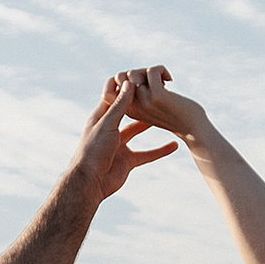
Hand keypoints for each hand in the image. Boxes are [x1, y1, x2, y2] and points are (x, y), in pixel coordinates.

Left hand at [77, 70, 181, 201]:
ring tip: (167, 115)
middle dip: (142, 104)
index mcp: (102, 118)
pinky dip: (160, 150)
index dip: (127, 89)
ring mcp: (120, 146)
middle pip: (128, 112)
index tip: (143, 80)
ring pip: (138, 131)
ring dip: (151, 124)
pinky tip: (175, 146)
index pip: (115, 98)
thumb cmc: (93, 151)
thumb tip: (129, 84)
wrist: (89, 183)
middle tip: (158, 94)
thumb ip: (120, 105)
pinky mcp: (128, 161)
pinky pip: (147, 154)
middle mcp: (110, 129)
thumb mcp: (108, 124)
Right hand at [118, 65, 212, 146]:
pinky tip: (170, 80)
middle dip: (138, 72)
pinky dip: (161, 69)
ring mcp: (144, 102)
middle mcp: (133, 108)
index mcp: (129, 110)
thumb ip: (139, 93)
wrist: (195, 130)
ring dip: (150, 71)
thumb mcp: (151, 104)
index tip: (145, 83)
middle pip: (122, 76)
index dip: (126, 77)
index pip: (113, 85)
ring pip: (133, 72)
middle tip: (155, 80)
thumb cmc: (175, 114)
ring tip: (163, 81)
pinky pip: (152, 70)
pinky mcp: (157, 97)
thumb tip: (130, 73)